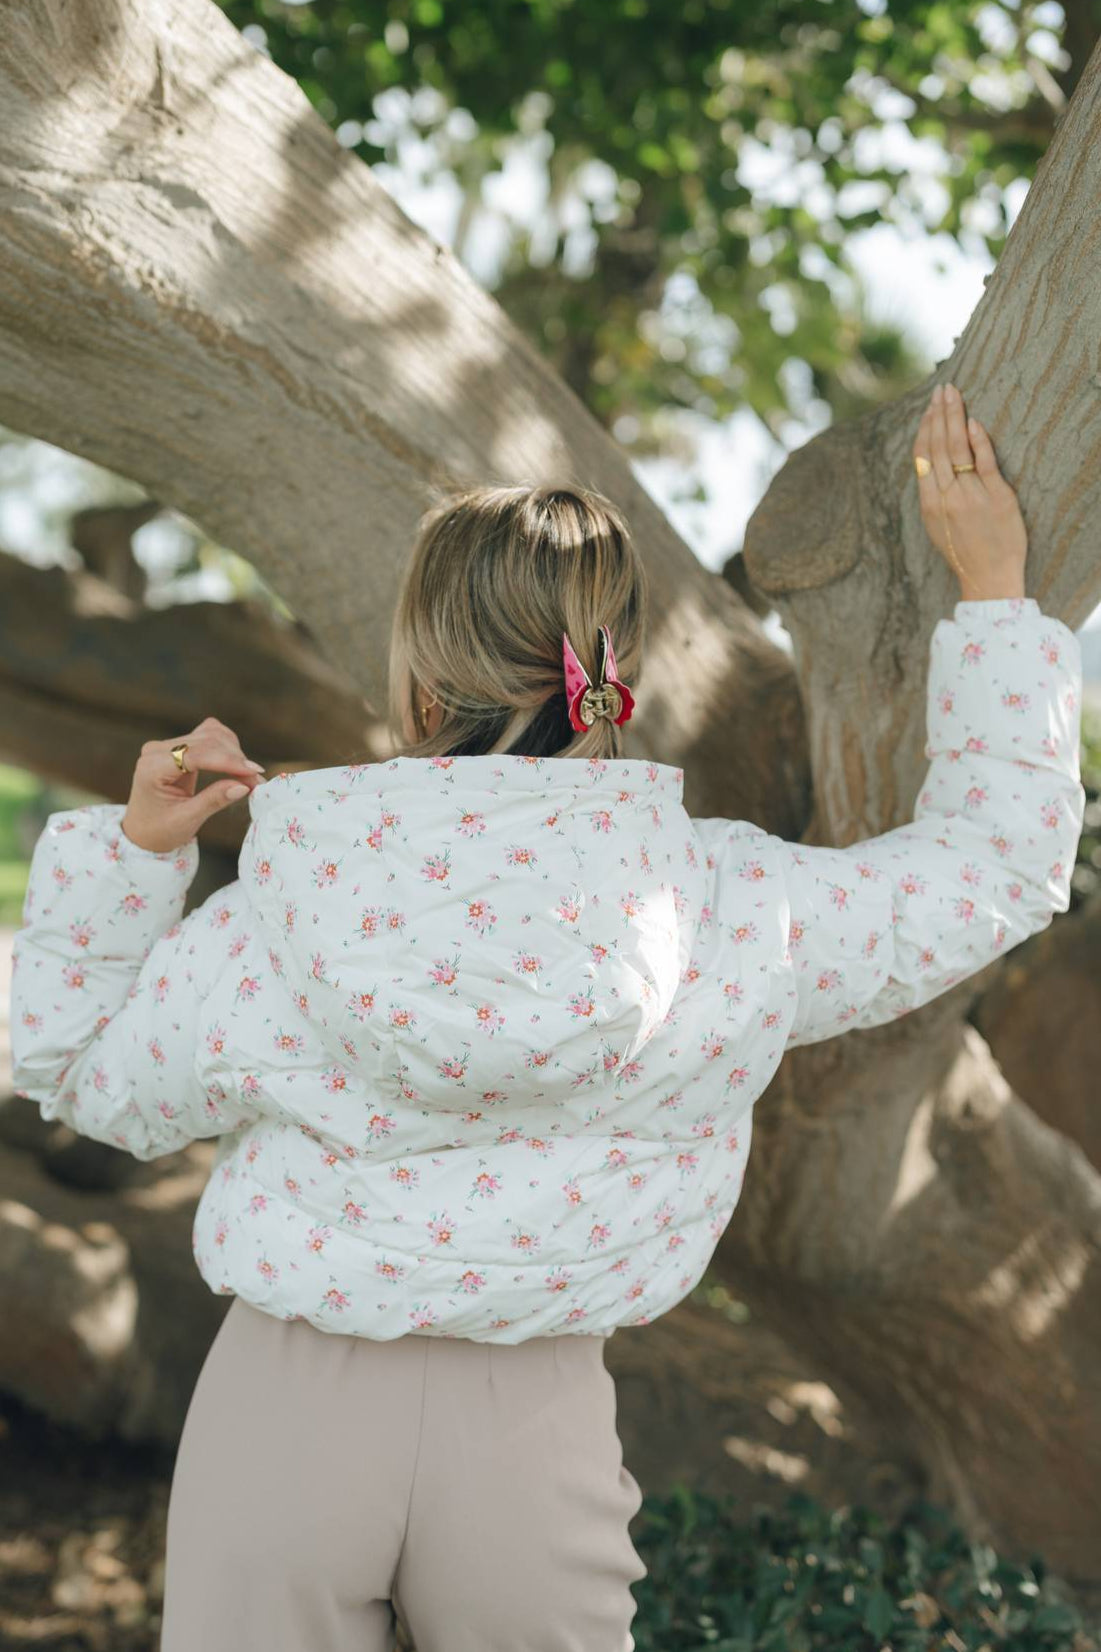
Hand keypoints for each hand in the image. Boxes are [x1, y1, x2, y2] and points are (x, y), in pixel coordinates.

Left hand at [120, 717, 265, 853]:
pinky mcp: (178, 746)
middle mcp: (157, 750)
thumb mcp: (187, 820)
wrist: (143, 832)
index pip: (195, 754)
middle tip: (257, 782)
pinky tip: (236, 766)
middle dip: (236, 759)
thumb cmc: (160, 831)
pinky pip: (209, 736)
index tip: (254, 773)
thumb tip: (244, 786)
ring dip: (234, 752)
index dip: (228, 761)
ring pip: (211, 734)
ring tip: (248, 777)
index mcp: (152, 768)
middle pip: (207, 739)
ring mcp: (167, 746)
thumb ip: (214, 800)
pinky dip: (227, 748)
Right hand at [913, 381, 1027, 600]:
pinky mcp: (997, 497)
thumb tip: (929, 465)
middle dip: (940, 414)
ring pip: (957, 449)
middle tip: (943, 389)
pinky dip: (977, 441)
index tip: (929, 407)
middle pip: (939, 446)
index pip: (923, 456)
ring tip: (954, 396)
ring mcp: (971, 496)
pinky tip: (973, 422)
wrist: (988, 577)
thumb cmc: (964, 552)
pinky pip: (984, 463)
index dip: (925, 428)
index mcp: (930, 503)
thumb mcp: (938, 526)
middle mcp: (946, 496)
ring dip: (955, 418)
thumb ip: (934, 495)